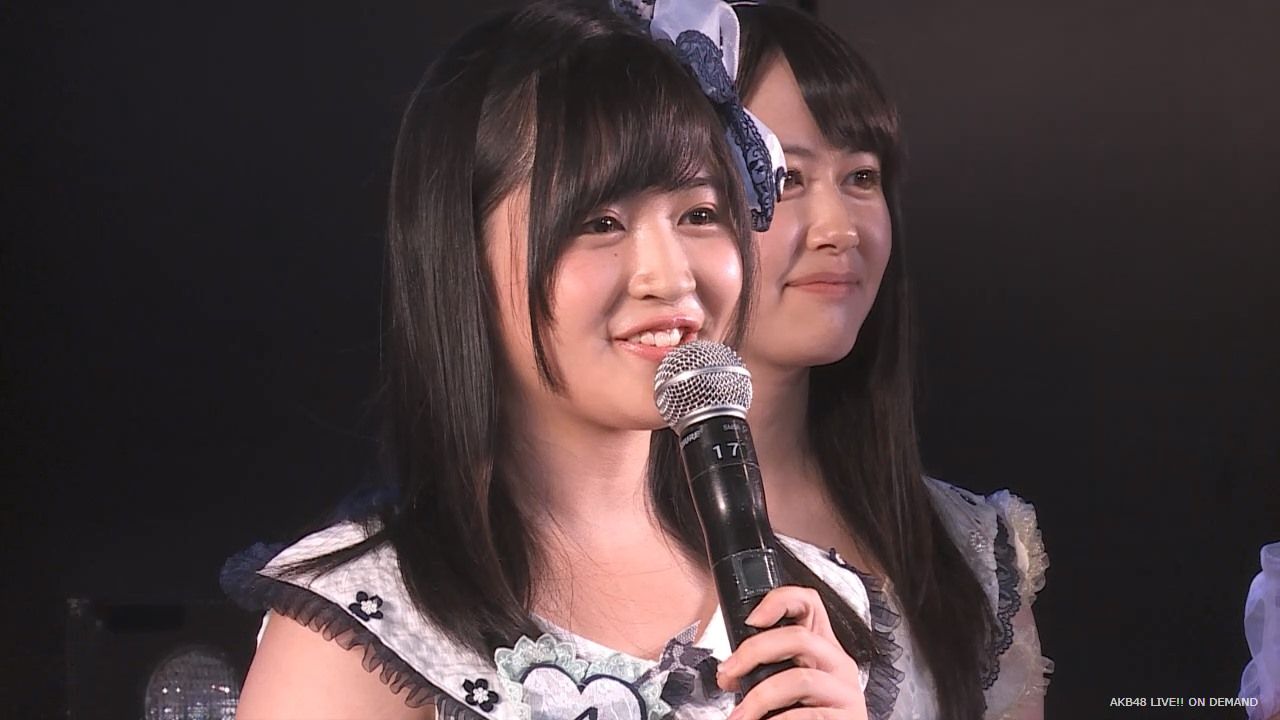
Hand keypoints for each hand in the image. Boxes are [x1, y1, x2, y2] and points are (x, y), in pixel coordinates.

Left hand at [715, 586, 867, 719]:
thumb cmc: (808, 717)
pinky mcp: (847, 719)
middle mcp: (839, 664)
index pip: (809, 603)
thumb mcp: (790, 686)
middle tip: (728, 673)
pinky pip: (806, 716)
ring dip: (759, 698)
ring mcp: (846, 692)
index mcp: (823, 648)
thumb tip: (728, 672)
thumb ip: (766, 670)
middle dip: (754, 652)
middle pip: (799, 637)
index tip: (750, 620)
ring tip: (741, 716)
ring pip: (800, 679)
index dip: (780, 601)